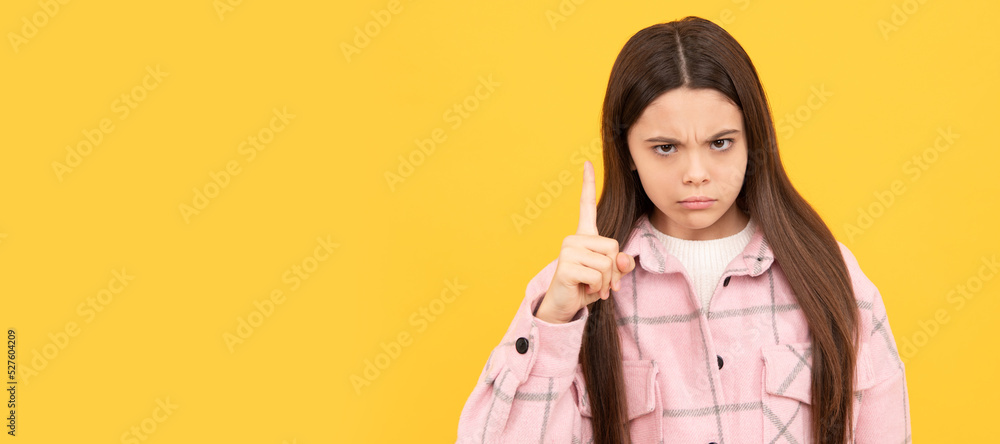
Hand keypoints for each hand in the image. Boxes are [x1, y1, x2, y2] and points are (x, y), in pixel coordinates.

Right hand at [535, 161, 635, 323]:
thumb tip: (624, 260)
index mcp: (583, 236)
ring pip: (607, 263)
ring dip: (606, 282)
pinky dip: (598, 288)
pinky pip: (598, 275)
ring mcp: (568, 251)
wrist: (563, 306)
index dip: (588, 184)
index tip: (587, 163)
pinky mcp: (566, 266)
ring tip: (594, 287)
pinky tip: (586, 290)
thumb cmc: (585, 287)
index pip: (586, 205)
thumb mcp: (608, 275)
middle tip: (604, 283)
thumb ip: (620, 265)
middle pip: (613, 246)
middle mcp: (573, 238)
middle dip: (614, 270)